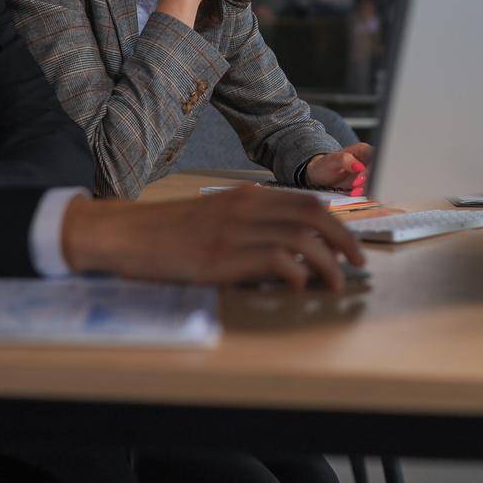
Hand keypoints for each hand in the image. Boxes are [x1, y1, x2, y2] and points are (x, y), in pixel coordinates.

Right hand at [61, 186, 363, 290]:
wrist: (124, 235)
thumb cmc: (168, 232)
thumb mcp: (215, 216)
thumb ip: (251, 225)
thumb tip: (290, 251)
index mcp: (246, 196)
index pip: (307, 201)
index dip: (338, 222)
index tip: (351, 244)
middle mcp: (246, 207)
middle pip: (313, 215)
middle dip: (345, 240)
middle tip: (358, 263)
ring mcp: (234, 230)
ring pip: (301, 237)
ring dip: (327, 263)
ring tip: (335, 284)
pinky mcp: (221, 256)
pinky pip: (275, 259)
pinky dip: (296, 273)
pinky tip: (298, 286)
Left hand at [304, 143, 373, 194]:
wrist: (319, 175)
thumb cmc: (325, 165)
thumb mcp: (332, 160)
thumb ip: (344, 160)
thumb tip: (359, 166)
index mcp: (363, 150)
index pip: (375, 159)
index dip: (370, 171)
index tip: (358, 181)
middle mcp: (368, 160)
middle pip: (378, 171)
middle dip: (369, 182)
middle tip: (355, 189)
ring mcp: (368, 172)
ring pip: (375, 181)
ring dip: (367, 189)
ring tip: (353, 193)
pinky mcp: (365, 183)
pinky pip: (370, 188)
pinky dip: (365, 193)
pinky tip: (355, 195)